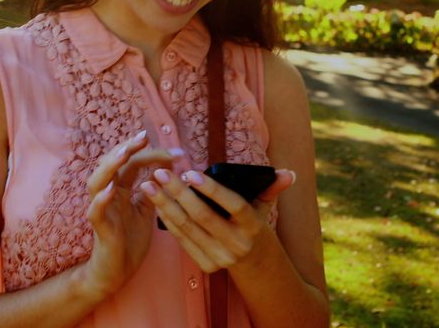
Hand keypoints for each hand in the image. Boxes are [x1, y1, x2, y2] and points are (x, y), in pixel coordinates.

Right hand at [76, 131, 182, 297]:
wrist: (117, 271)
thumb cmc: (131, 239)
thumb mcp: (148, 210)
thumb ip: (155, 190)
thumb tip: (170, 168)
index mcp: (121, 189)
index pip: (133, 162)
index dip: (152, 153)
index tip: (177, 152)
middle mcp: (108, 195)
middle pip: (111, 164)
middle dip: (127, 148)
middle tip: (144, 137)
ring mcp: (102, 210)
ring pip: (96, 181)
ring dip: (110, 166)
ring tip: (125, 154)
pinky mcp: (99, 228)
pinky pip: (95, 212)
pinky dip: (101, 200)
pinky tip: (111, 189)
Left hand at [140, 167, 295, 272]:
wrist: (256, 266)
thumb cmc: (256, 227)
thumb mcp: (265, 207)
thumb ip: (272, 188)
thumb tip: (288, 173)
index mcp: (253, 226)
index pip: (233, 205)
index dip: (212, 190)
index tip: (191, 173)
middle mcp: (236, 244)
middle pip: (202, 216)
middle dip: (178, 193)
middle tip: (161, 172)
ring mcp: (220, 257)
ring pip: (187, 228)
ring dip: (165, 205)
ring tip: (150, 184)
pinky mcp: (206, 265)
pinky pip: (182, 240)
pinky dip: (167, 221)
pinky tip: (155, 203)